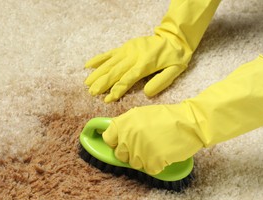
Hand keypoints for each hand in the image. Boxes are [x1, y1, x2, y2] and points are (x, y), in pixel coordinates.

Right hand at [84, 0, 220, 102]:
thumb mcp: (175, 70)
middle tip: (92, 93)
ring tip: (87, 84)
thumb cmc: (175, 57)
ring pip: (109, 63)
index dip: (117, 89)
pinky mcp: (125, 47)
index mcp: (145, 63)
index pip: (128, 78)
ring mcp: (127, 50)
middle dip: (102, 83)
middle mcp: (133, 56)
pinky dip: (98, 59)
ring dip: (97, 73)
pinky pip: (109, 53)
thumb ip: (161, 82)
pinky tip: (88, 66)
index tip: (107, 99)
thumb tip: (147, 93)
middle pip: (115, 71)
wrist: (173, 37)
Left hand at [102, 104, 203, 173]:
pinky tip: (164, 154)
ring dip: (145, 160)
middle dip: (130, 153)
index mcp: (123, 123)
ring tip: (157, 147)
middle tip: (145, 145)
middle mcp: (128, 136)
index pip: (108, 139)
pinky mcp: (152, 161)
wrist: (190, 122)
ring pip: (135, 164)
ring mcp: (139, 149)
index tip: (121, 143)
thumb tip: (115, 138)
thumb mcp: (141, 114)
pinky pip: (150, 169)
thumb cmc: (167, 117)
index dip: (115, 142)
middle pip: (120, 155)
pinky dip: (157, 165)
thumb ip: (126, 126)